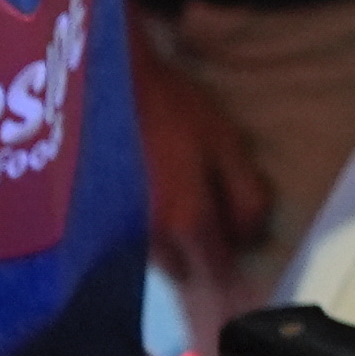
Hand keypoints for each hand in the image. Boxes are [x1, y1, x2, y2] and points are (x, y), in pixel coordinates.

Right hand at [131, 10, 273, 310]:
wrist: (114, 86)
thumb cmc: (178, 111)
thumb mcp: (228, 146)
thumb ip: (246, 197)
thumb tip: (252, 238)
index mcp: (188, 222)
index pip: (218, 270)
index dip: (234, 265)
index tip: (240, 256)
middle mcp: (153, 239)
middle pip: (186, 269)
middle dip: (202, 257)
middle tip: (213, 226)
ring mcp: (122, 230)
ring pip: (159, 258)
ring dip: (174, 247)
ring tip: (183, 211)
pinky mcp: (102, 218)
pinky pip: (135, 240)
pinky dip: (150, 233)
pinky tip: (156, 201)